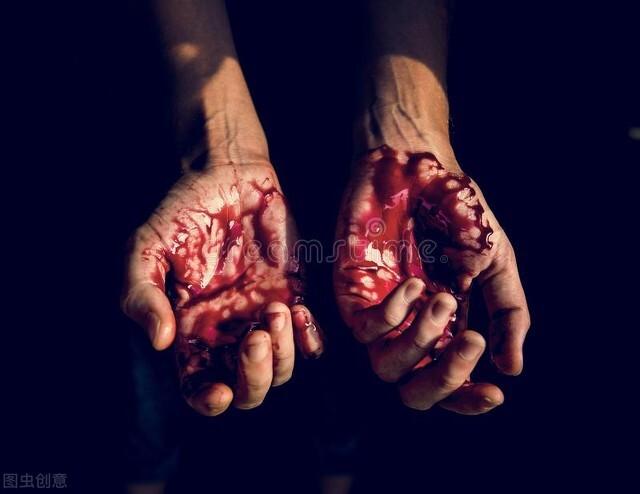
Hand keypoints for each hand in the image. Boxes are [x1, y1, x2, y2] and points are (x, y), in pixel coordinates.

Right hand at [122, 162, 323, 415]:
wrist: (227, 176)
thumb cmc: (182, 211)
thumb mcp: (147, 248)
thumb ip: (143, 294)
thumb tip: (161, 341)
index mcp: (192, 331)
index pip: (200, 386)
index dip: (209, 400)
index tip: (219, 391)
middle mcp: (230, 332)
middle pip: (249, 389)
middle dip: (254, 378)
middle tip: (255, 339)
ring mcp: (264, 316)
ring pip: (282, 369)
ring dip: (283, 353)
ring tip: (276, 308)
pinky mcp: (294, 295)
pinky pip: (311, 339)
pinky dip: (309, 339)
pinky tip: (297, 310)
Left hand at [334, 145, 529, 413]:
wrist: (418, 167)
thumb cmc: (456, 212)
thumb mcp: (495, 263)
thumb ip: (507, 314)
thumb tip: (511, 368)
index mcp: (444, 327)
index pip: (450, 383)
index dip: (468, 399)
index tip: (494, 394)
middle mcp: (408, 328)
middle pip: (413, 392)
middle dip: (445, 379)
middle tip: (472, 340)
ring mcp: (378, 311)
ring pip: (386, 368)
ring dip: (423, 340)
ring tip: (444, 298)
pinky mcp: (352, 290)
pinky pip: (365, 328)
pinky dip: (394, 313)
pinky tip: (414, 282)